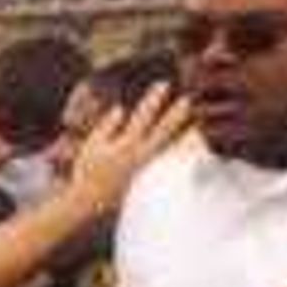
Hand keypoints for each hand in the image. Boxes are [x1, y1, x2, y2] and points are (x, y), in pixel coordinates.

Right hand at [63, 83, 193, 214]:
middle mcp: (141, 155)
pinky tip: (193, 147)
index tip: (164, 84)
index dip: (154, 98)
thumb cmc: (87, 173)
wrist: (90, 202)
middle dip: (178, 113)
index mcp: (125, 144)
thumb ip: (106, 126)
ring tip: (198, 122)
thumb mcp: (91, 146)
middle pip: (166, 130)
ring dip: (188, 133)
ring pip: (175, 147)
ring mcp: (150, 169)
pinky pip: (173, 164)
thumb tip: (121, 109)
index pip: (143, 116)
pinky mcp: (153, 181)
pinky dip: (184, 154)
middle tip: (190, 99)